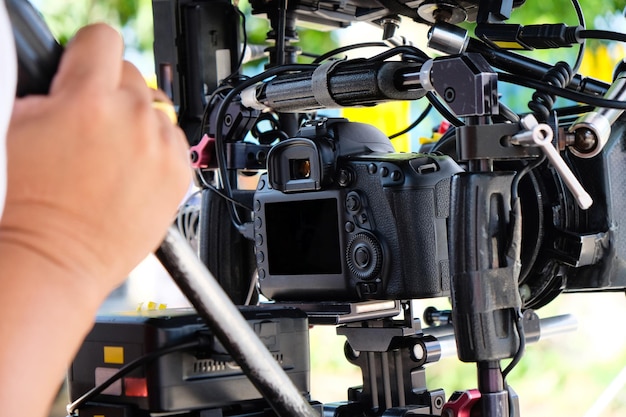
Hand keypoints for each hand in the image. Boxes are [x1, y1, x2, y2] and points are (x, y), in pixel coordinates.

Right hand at [1, 23, 190, 297]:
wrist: (56, 256)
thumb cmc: (27, 202)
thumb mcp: (16, 126)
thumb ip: (48, 90)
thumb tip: (66, 74)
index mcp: (88, 100)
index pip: (102, 39)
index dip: (87, 52)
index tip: (84, 67)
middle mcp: (133, 119)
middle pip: (131, 75)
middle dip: (108, 94)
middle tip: (89, 127)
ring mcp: (161, 148)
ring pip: (155, 109)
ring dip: (135, 123)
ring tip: (110, 156)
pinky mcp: (179, 174)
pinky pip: (173, 141)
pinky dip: (156, 149)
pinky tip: (131, 171)